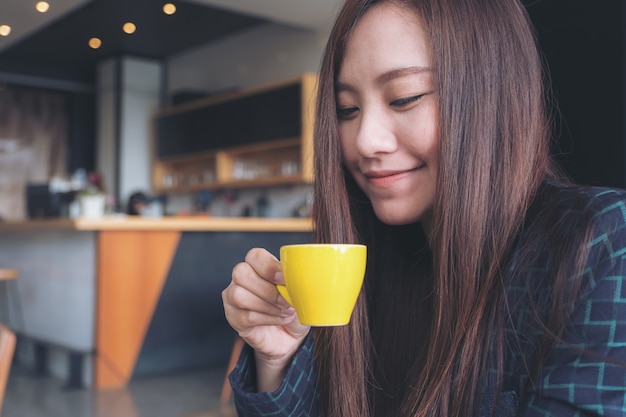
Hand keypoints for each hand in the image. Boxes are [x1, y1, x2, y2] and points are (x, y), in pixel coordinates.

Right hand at [222, 247, 309, 390]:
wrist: (291, 336)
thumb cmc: (294, 307)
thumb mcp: (301, 292)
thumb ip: (298, 280)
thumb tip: (304, 275)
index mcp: (259, 266)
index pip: (254, 256)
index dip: (269, 267)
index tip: (284, 280)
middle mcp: (242, 279)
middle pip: (241, 273)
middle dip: (267, 289)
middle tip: (286, 301)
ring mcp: (233, 298)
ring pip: (239, 295)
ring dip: (267, 305)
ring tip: (284, 311)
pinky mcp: (234, 318)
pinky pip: (245, 316)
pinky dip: (267, 319)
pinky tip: (280, 319)